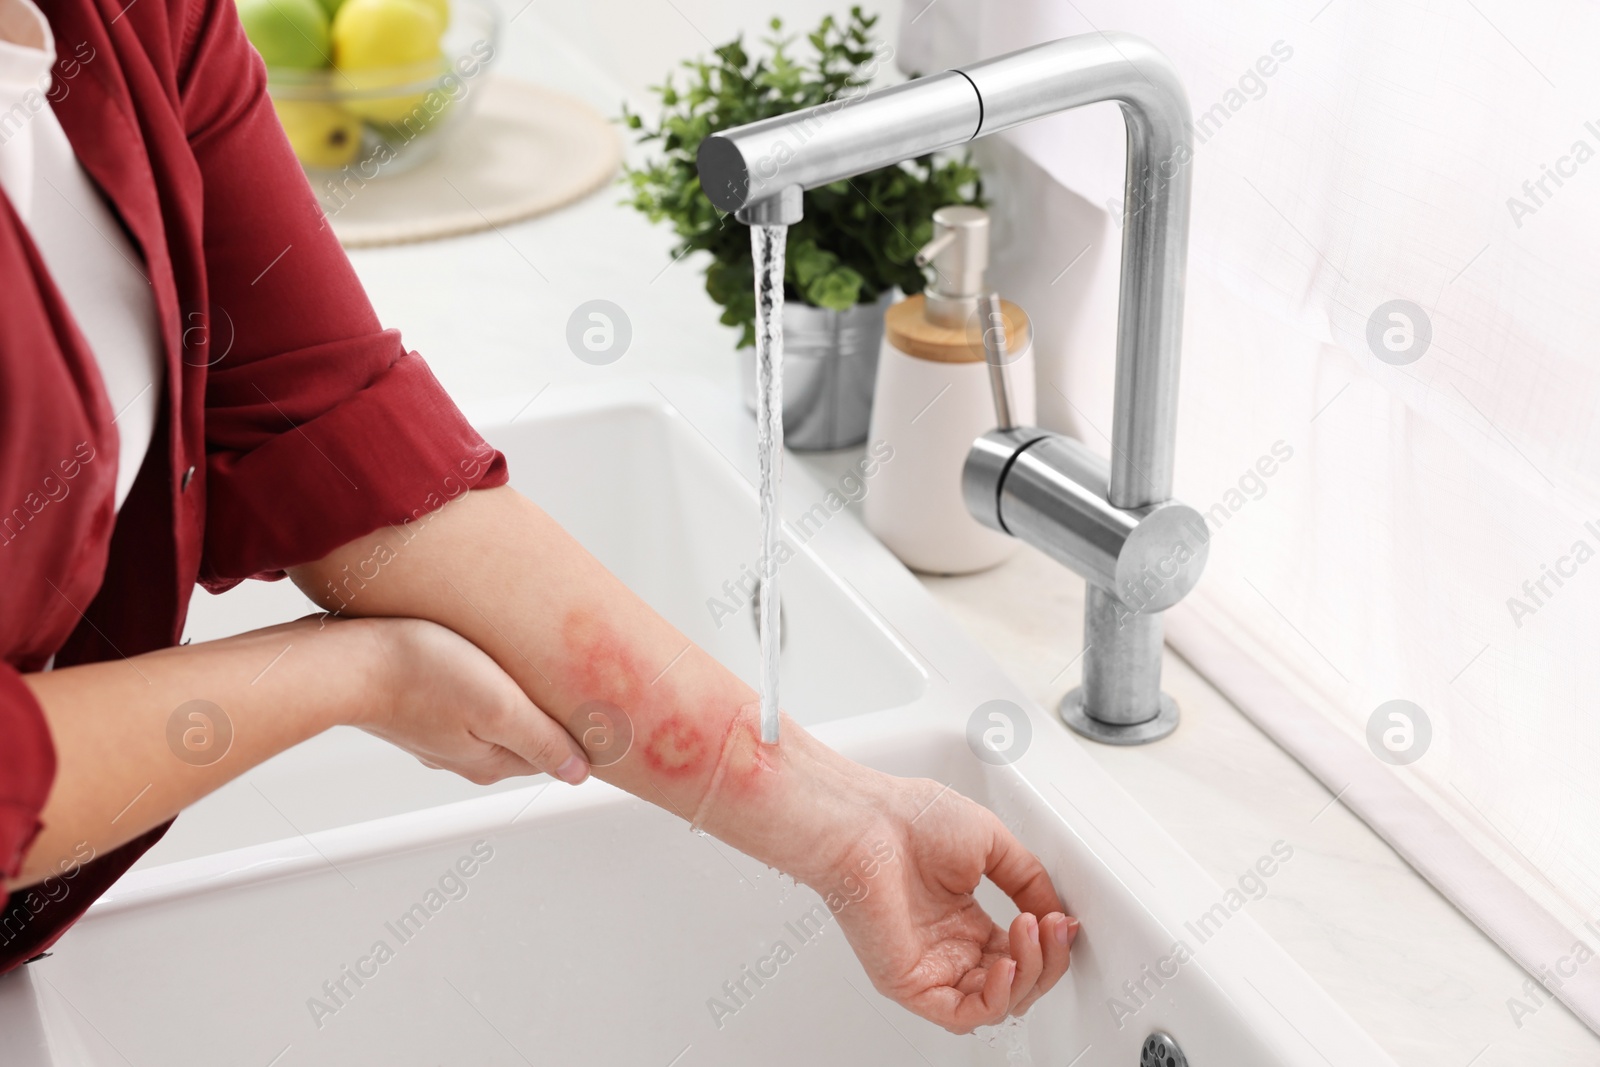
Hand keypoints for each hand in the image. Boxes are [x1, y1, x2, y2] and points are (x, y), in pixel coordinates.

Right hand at [353, 617, 590, 785]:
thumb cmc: (419, 676)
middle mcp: (462, 755)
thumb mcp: (500, 708)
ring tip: (522, 665)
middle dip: (543, 712)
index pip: (551, 753)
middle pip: (522, 736)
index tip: (586, 700)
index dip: (572, 728)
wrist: (348, 660)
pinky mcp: (416, 707)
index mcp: (489, 762)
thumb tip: (579, 774)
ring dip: (510, 696)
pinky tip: (477, 661)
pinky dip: (478, 684)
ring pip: (491, 718)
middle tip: (559, 677)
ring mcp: (436, 732)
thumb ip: (542, 741)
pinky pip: (461, 701)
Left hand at [815, 778, 1077, 1033]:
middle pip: (1016, 983)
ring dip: (1028, 973)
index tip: (1063, 922)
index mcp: (962, 920)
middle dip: (1046, 959)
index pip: (1018, 954)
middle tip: (1052, 927)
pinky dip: (996, 998)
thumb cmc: (907, 819)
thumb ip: (1029, 880)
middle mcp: (947, 948)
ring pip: (997, 1003)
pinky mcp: (909, 983)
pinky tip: (1007, 965)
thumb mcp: (992, 843)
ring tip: (1029, 930)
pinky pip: (962, 1014)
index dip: (1048, 945)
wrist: (866, 822)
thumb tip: (1055, 912)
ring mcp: (929, 967)